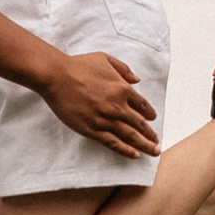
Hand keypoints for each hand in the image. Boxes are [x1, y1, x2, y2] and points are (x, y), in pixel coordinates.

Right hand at [44, 51, 161, 158]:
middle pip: (139, 124)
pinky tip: (134, 155)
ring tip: (153, 152)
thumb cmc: (79, 66)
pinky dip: (126, 150)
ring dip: (144, 145)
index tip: (152, 119)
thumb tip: (137, 80)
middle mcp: (117, 106)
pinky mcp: (92, 129)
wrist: (57, 77)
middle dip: (150, 134)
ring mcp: (105, 120)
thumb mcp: (105, 59)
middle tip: (157, 143)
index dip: (149, 113)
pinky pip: (113, 142)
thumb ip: (123, 70)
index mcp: (122, 89)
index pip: (141, 105)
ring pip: (130, 136)